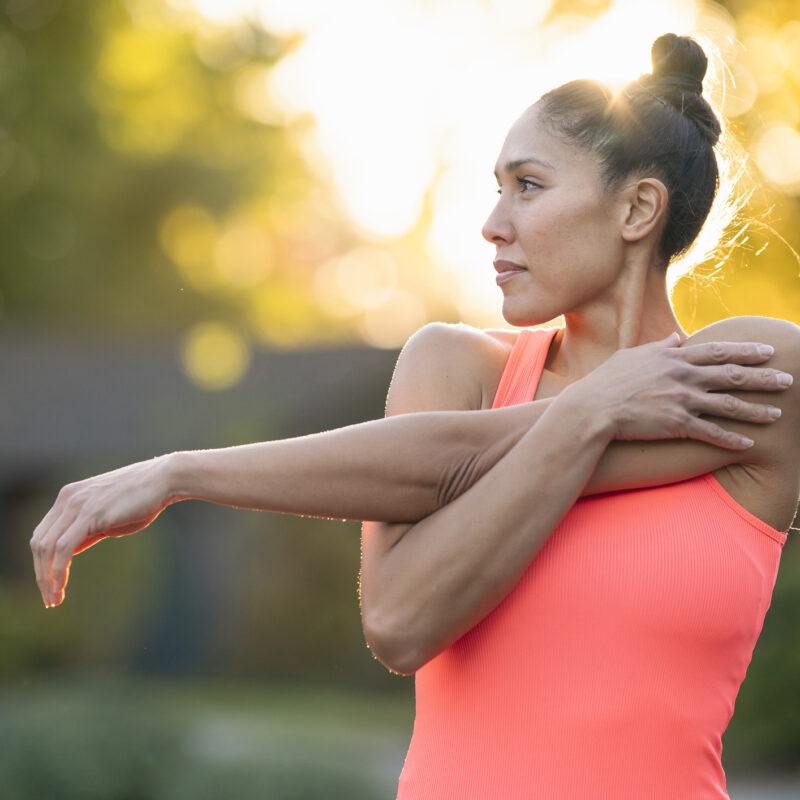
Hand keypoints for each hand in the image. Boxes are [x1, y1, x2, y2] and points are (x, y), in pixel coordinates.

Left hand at [30, 454, 175, 608]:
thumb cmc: (143, 498)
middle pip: (39, 543)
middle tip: (51, 599)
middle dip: (41, 575)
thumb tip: (69, 552)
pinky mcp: (90, 513)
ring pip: (46, 548)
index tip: (51, 585)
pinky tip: (61, 586)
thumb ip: (88, 532)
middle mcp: (67, 499)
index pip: (43, 534)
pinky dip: (58, 570)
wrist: (164, 479)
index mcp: (69, 497)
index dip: (42, 563)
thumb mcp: (109, 517)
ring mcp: (77, 505)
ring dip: (47, 578)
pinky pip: (63, 547)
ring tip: (55, 599)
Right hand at [565, 333, 791, 447]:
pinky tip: (748, 444)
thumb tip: (676, 338)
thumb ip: (658, 347)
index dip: (746, 350)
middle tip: (788, 379)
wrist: (591, 408)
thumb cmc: (606, 381)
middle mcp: (683, 377)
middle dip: (763, 377)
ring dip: (756, 410)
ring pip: (728, 405)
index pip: (718, 351)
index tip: (768, 350)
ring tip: (778, 413)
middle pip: (732, 375)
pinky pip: (711, 433)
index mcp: (673, 359)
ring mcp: (681, 401)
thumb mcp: (631, 356)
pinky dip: (731, 439)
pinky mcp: (676, 424)